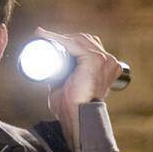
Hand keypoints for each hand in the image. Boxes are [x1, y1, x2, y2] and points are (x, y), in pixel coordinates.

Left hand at [36, 26, 123, 151]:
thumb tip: (49, 68)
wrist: (77, 116)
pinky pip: (73, 43)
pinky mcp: (95, 59)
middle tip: (45, 39)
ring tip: (43, 35)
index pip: (90, 46)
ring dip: (60, 36)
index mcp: (108, 68)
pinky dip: (56, 38)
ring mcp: (104, 59)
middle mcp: (110, 62)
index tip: (52, 40)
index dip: (71, 41)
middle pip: (85, 39)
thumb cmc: (73, 106)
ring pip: (79, 39)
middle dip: (65, 38)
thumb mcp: (70, 85)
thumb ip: (64, 76)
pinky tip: (44, 35)